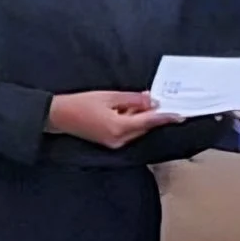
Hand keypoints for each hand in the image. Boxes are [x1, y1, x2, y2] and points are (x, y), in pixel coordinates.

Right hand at [45, 91, 180, 148]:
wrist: (59, 116)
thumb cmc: (81, 104)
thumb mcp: (109, 96)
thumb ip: (133, 100)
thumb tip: (153, 101)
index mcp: (118, 128)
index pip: (148, 122)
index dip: (165, 118)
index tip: (181, 115)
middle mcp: (118, 140)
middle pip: (144, 128)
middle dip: (152, 115)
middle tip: (158, 99)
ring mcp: (114, 144)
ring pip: (137, 131)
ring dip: (141, 118)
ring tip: (138, 101)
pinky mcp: (110, 143)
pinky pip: (128, 132)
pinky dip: (132, 121)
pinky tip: (127, 109)